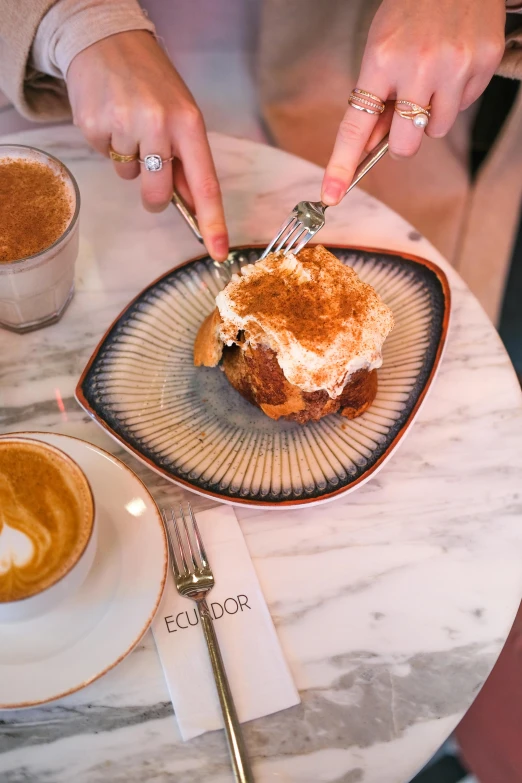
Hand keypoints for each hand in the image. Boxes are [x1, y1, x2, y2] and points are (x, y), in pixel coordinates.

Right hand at [67, 31, 227, 260]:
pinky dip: (108, 145)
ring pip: (128, 176)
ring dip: (129, 160)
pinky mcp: (93, 125)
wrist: (107, 41)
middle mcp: (158, 124)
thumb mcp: (182, 115)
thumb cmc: (152, 83)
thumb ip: (188, 160)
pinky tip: (111, 117)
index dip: (213, 222)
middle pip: (158, 193)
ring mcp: (123, 125)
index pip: (205, 184)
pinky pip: (105, 157)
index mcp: (188, 124)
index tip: (218, 251)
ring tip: (129, 122)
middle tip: (150, 166)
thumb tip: (193, 208)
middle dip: (154, 196)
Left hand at [322, 0, 505, 204]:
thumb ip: (373, 100)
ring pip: (436, 131)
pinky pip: (463, 107)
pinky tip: (453, 66)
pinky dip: (455, 96)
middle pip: (405, 145)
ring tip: (432, 78)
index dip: (342, 164)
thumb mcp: (379, 49)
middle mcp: (420, 65)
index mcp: (382, 59)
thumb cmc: (411, 12)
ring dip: (430, 117)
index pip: (356, 125)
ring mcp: (455, 65)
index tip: (331, 194)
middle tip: (404, 117)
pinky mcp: (483, 63)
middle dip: (401, 141)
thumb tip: (368, 147)